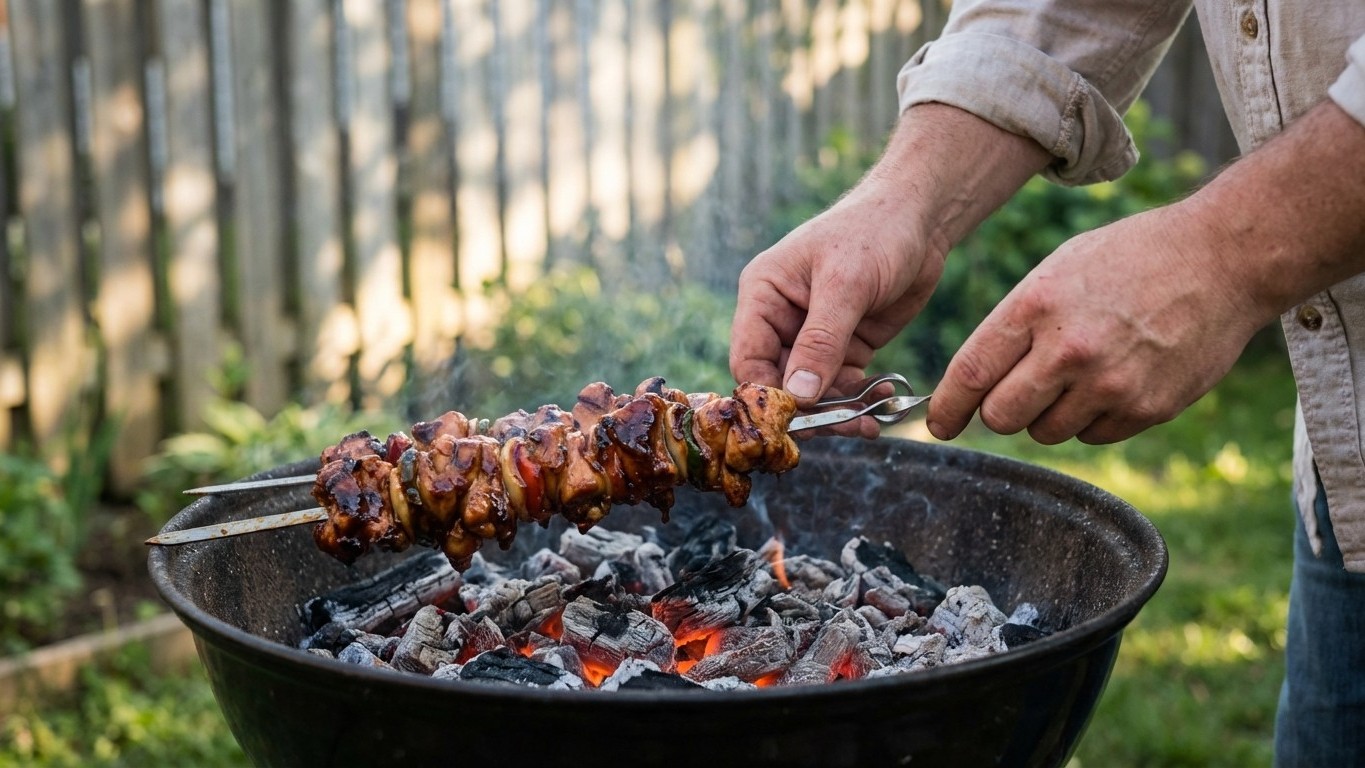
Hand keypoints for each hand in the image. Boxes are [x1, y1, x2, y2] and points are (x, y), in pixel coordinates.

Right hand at [730, 104, 1050, 436]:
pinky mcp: (844, 345)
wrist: (922, 217)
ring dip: (838, 411)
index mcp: (763, 295)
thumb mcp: (848, 284)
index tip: (796, 422)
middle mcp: (780, 318)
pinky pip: (841, 385)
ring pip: (811, 392)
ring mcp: (812, 335)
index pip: (748, 359)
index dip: (766, 395)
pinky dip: (858, 400)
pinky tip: (881, 403)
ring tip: (868, 423)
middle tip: (843, 428)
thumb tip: (797, 396)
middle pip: (778, 384)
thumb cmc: (875, 232)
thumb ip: (821, 341)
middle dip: (808, 410)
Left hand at [927, 202, 1268, 443]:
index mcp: (1036, 306)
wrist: (1223, 258)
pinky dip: (1093, 419)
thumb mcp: (1057, 272)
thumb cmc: (1129, 260)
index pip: (971, 374)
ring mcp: (1110, 383)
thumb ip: (1014, 325)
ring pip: (1046, 433)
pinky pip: (1093, 435)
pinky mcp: (1147, 408)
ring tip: (1078, 374)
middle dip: (1000, 411)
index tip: (939, 424)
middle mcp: (1069, 349)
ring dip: (1049, 415)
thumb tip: (974, 381)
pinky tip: (1114, 381)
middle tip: (1016, 393)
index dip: (947, 408)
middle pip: (1001, 417)